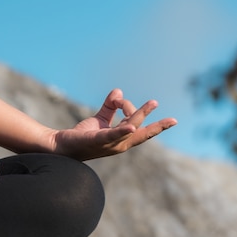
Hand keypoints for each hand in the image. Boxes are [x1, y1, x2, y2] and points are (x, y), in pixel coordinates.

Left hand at [51, 89, 176, 160]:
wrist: (62, 145)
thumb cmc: (82, 135)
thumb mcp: (100, 118)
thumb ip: (110, 106)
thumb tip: (118, 91)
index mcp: (121, 139)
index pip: (140, 128)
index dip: (147, 118)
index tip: (152, 112)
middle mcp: (119, 144)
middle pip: (142, 133)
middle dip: (158, 126)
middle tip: (174, 120)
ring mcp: (110, 144)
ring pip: (130, 128)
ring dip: (142, 115)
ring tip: (153, 103)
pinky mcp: (98, 140)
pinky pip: (112, 135)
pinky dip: (123, 131)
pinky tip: (131, 127)